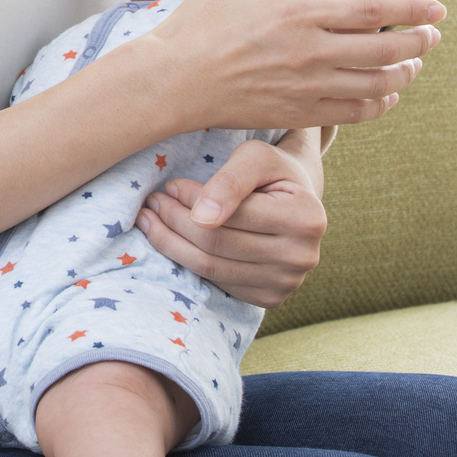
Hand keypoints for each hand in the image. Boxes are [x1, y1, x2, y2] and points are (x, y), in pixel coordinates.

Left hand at [135, 136, 324, 308]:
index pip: (232, 214)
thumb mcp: (255, 157)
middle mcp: (302, 257)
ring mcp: (287, 283)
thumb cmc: (272, 171)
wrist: (295, 201)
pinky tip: (173, 241)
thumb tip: (201, 217)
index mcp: (306, 218)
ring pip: (211, 268)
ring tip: (151, 220)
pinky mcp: (270, 299)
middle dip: (174, 221)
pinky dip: (188, 261)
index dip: (192, 199)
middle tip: (152, 202)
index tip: (169, 185)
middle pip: (217, 244)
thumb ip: (230, 180)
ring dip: (171, 243)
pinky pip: (218, 283)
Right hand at [138, 0, 444, 131]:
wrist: (172, 80)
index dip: (412, 8)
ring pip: (375, 84)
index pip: (374, 9)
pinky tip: (384, 97)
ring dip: (404, 75)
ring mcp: (307, 87)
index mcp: (300, 12)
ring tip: (414, 66)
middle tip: (433, 36)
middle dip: (419, 42)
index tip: (439, 8)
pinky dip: (377, 106)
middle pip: (385, 48)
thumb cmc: (198, 22)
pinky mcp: (297, 114)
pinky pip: (352, 114)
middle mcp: (311, 51)